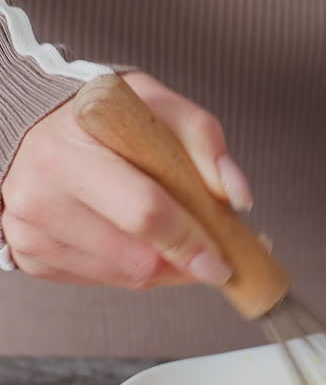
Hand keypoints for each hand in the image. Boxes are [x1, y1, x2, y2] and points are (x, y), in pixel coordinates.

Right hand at [1, 71, 251, 290]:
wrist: (33, 127)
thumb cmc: (100, 117)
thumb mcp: (153, 103)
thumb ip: (202, 139)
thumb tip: (236, 194)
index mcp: (66, 152)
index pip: (143, 212)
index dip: (190, 240)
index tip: (223, 259)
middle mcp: (39, 197)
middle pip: (137, 258)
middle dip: (186, 261)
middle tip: (215, 254)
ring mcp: (31, 235)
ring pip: (126, 277)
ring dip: (166, 267)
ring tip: (179, 238)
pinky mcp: (32, 259)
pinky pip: (105, 281)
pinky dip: (135, 267)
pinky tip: (139, 240)